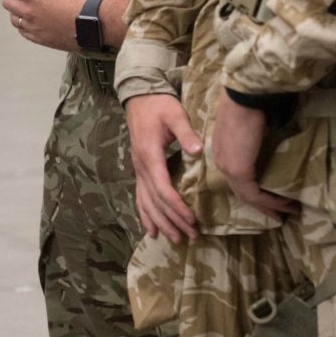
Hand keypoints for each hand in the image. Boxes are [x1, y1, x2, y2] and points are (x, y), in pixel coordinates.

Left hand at [0, 0, 87, 52]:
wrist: (94, 22)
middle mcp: (28, 11)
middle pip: (7, 2)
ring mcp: (33, 27)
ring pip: (14, 18)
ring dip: (16, 10)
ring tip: (25, 5)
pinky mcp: (39, 39)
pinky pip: (23, 31)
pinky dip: (24, 24)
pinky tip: (31, 20)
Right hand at [126, 93, 201, 242]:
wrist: (139, 97)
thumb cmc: (159, 105)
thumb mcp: (175, 114)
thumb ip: (185, 133)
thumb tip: (197, 151)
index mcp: (150, 155)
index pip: (163, 188)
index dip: (177, 207)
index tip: (192, 220)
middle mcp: (141, 166)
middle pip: (155, 201)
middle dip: (172, 221)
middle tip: (190, 237)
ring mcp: (138, 169)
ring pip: (145, 202)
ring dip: (159, 222)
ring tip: (173, 239)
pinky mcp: (139, 168)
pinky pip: (140, 196)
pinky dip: (145, 214)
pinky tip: (150, 229)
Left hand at [213, 89, 300, 220]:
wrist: (245, 97)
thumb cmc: (250, 105)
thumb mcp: (250, 129)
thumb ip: (253, 142)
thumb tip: (268, 149)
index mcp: (221, 151)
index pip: (237, 179)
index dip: (254, 192)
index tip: (273, 201)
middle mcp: (220, 161)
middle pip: (242, 191)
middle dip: (263, 205)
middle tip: (281, 215)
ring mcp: (228, 167)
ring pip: (248, 195)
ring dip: (270, 205)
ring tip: (290, 211)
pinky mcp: (238, 170)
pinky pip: (254, 193)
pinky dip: (271, 201)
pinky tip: (287, 204)